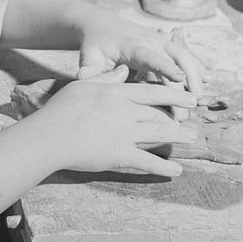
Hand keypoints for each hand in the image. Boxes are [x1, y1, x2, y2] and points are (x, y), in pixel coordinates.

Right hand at [41, 65, 197, 177]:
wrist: (49, 135)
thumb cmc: (61, 109)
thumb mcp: (84, 85)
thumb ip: (107, 78)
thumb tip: (124, 70)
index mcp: (117, 93)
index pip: (152, 92)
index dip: (174, 96)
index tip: (190, 99)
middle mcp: (125, 111)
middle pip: (159, 114)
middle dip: (179, 119)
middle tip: (193, 125)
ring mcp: (124, 134)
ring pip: (159, 134)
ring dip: (178, 137)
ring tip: (191, 139)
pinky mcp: (119, 154)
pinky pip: (148, 161)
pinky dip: (164, 167)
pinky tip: (177, 170)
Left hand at [75, 19, 204, 96]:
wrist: (103, 25)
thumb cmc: (95, 45)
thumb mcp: (89, 57)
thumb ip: (90, 72)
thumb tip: (86, 83)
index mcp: (133, 46)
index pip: (152, 58)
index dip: (166, 68)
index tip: (180, 79)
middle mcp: (152, 41)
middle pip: (176, 58)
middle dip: (185, 83)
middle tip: (187, 109)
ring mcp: (161, 40)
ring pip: (186, 55)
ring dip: (196, 75)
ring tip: (200, 98)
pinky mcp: (166, 44)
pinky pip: (186, 54)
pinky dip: (196, 67)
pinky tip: (204, 82)